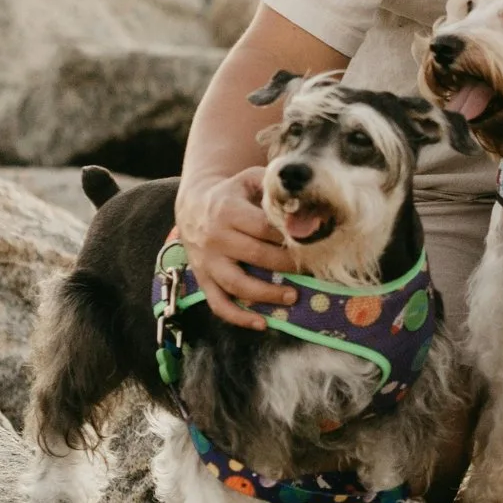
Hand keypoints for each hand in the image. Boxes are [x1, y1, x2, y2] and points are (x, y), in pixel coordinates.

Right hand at [175, 167, 296, 328]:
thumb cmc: (232, 193)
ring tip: (293, 296)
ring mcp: (207, 262)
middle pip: (256, 255)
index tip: (310, 244)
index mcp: (228, 211)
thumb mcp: (249, 179)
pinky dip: (238, 317)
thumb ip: (273, 187)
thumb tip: (303, 202)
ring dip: (267, 294)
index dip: (289, 237)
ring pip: (237, 284)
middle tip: (310, 270)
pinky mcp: (203, 279)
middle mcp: (215, 238)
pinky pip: (218, 303)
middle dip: (287, 265)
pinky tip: (262, 324)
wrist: (192, 206)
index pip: (264, 228)